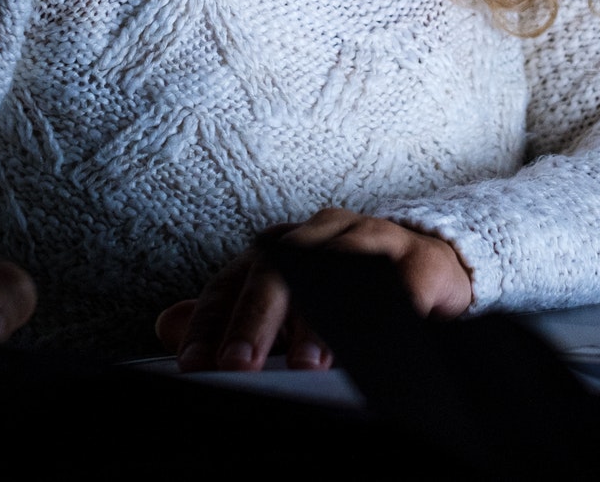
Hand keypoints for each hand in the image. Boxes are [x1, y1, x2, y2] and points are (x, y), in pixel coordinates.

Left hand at [156, 208, 472, 372]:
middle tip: (241, 365)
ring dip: (322, 320)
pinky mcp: (416, 260)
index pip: (232, 282)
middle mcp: (317, 234)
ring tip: (309, 363)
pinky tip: (369, 343)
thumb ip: (230, 315)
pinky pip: (397, 286)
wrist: (433, 264)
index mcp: (280, 247)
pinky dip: (381, 314)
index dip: (211, 324)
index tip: (195, 365)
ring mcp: (369, 240)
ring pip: (336, 271)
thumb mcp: (285, 302)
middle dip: (257, 322)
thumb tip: (167, 325)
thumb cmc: (347, 287)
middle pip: (278, 271)